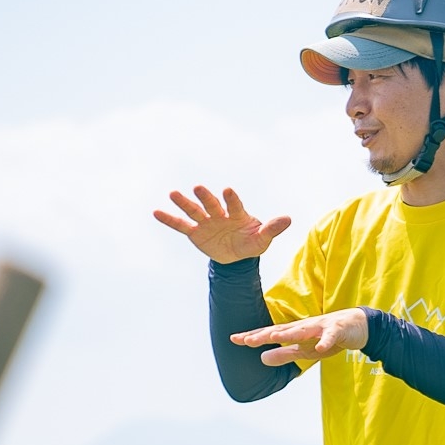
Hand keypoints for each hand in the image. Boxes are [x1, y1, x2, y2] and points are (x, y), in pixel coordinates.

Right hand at [153, 186, 290, 263]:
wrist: (237, 257)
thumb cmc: (251, 243)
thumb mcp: (263, 239)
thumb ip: (272, 229)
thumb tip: (288, 219)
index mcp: (238, 214)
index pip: (235, 205)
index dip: (231, 198)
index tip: (228, 190)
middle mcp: (220, 214)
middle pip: (212, 204)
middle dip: (206, 197)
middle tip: (198, 187)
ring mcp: (206, 222)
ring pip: (194, 211)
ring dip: (184, 203)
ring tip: (173, 193)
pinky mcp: (195, 232)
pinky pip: (181, 225)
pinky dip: (169, 219)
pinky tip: (156, 212)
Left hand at [232, 308, 368, 366]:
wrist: (357, 326)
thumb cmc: (327, 337)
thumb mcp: (305, 350)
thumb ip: (284, 354)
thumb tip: (261, 359)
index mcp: (295, 332)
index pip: (270, 334)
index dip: (254, 337)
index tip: (234, 339)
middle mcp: (304, 326)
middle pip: (282, 330)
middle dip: (265, 334)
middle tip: (247, 340)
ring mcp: (321, 327)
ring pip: (304, 330)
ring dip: (289, 334)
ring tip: (274, 338)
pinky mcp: (338, 330)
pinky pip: (330, 337)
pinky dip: (325, 341)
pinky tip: (319, 347)